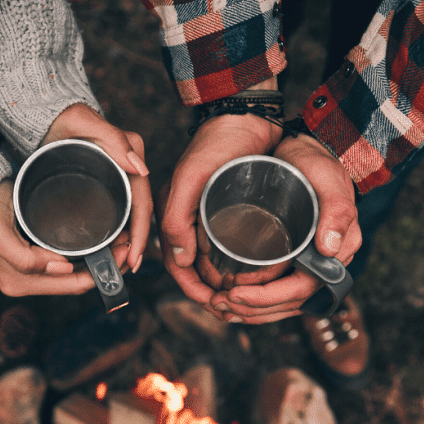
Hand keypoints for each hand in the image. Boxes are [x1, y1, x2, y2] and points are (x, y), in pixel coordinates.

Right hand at [0, 180, 131, 296]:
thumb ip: (25, 258)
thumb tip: (61, 268)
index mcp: (18, 282)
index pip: (71, 285)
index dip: (101, 273)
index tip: (123, 252)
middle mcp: (24, 284)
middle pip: (76, 283)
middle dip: (106, 269)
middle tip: (129, 247)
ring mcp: (28, 276)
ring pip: (73, 276)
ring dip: (99, 263)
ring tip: (121, 244)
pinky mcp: (32, 263)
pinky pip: (66, 267)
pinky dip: (86, 258)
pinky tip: (102, 245)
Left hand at [41, 103, 151, 273]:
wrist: (43, 115)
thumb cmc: (61, 116)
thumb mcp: (84, 122)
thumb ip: (114, 140)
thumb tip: (142, 170)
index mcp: (130, 156)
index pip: (142, 202)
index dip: (140, 234)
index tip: (132, 258)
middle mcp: (128, 168)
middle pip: (138, 214)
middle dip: (134, 244)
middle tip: (124, 269)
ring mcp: (116, 177)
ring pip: (127, 217)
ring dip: (125, 244)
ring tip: (116, 266)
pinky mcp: (104, 184)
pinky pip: (116, 213)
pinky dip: (114, 234)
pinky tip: (107, 251)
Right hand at [157, 81, 282, 311]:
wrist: (247, 115)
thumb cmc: (218, 142)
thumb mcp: (193, 177)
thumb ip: (177, 217)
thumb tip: (178, 261)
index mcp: (171, 216)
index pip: (176, 266)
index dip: (193, 291)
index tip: (217, 305)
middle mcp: (186, 221)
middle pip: (192, 270)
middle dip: (210, 295)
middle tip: (236, 308)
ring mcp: (206, 218)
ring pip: (209, 264)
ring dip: (222, 286)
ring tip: (246, 299)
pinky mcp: (225, 213)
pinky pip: (224, 249)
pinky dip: (234, 268)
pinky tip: (252, 277)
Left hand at [208, 133, 361, 323]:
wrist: (306, 149)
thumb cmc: (315, 163)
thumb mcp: (327, 179)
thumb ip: (336, 210)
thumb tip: (330, 249)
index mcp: (337, 253)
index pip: (302, 291)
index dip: (268, 299)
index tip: (235, 294)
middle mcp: (325, 265)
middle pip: (288, 304)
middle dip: (251, 309)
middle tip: (218, 303)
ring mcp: (309, 265)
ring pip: (280, 304)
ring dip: (249, 311)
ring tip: (218, 305)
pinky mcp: (293, 261)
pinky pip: (275, 292)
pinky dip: (253, 301)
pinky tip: (230, 299)